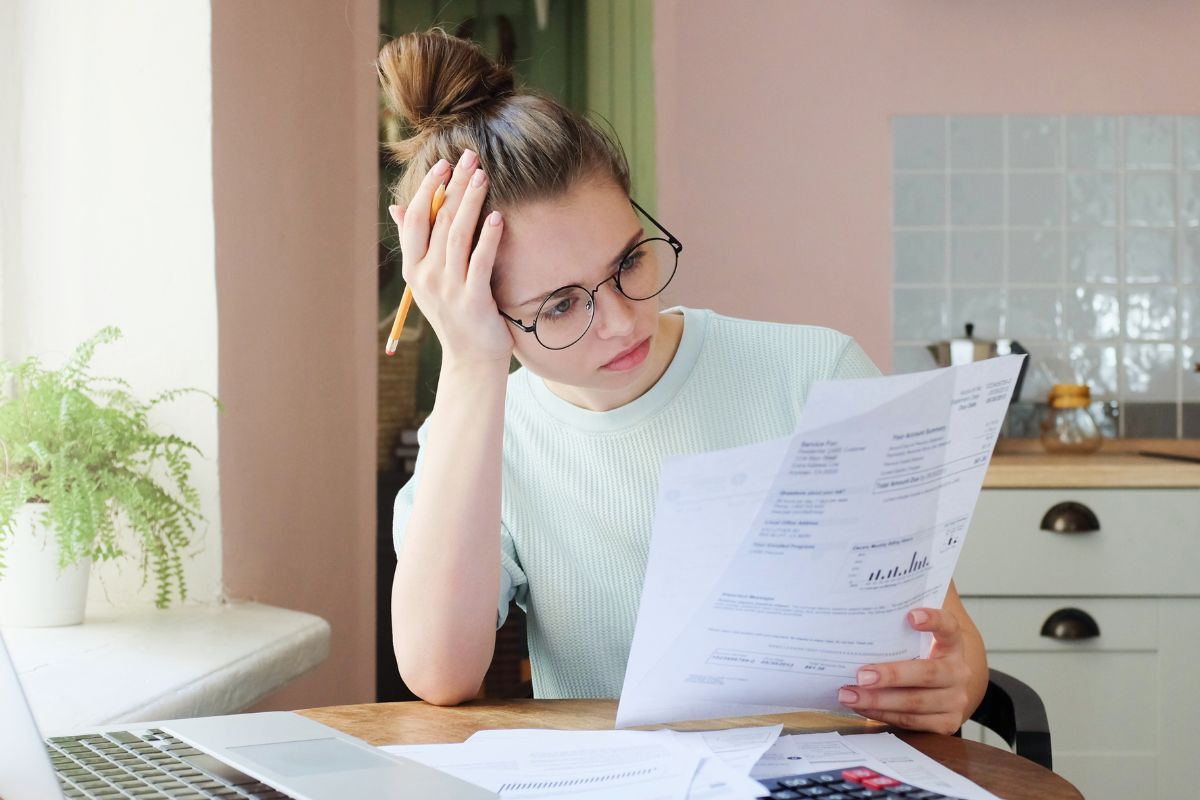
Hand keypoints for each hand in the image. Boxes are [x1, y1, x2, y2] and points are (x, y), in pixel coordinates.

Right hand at [390, 149, 513, 366]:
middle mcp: (426, 276)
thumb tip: (397, 207)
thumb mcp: (428, 279)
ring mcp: (449, 289)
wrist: (472, 359)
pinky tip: (498, 217)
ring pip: (457, 236)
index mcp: (413, 268)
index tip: (445, 164)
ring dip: (471, 203)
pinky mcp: (473, 300)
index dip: (429, 189)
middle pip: (438, 221)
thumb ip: (415, 242)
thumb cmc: (455, 313)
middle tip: (470, 158)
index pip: (416, 219)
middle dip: (454, 187)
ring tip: (484, 177)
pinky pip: (480, 262)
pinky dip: (489, 238)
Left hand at [837, 608, 974, 734]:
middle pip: (926, 673)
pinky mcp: (946, 724)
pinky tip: (862, 707)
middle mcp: (958, 672)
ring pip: (914, 702)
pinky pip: (909, 721)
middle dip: (891, 675)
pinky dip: (882, 714)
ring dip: (878, 700)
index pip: (948, 627)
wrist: (941, 692)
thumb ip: (897, 631)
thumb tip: (856, 621)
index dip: (933, 620)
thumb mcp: (915, 643)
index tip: (911, 616)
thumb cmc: (918, 659)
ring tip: (849, 695)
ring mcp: (955, 700)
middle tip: (861, 676)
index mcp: (952, 644)